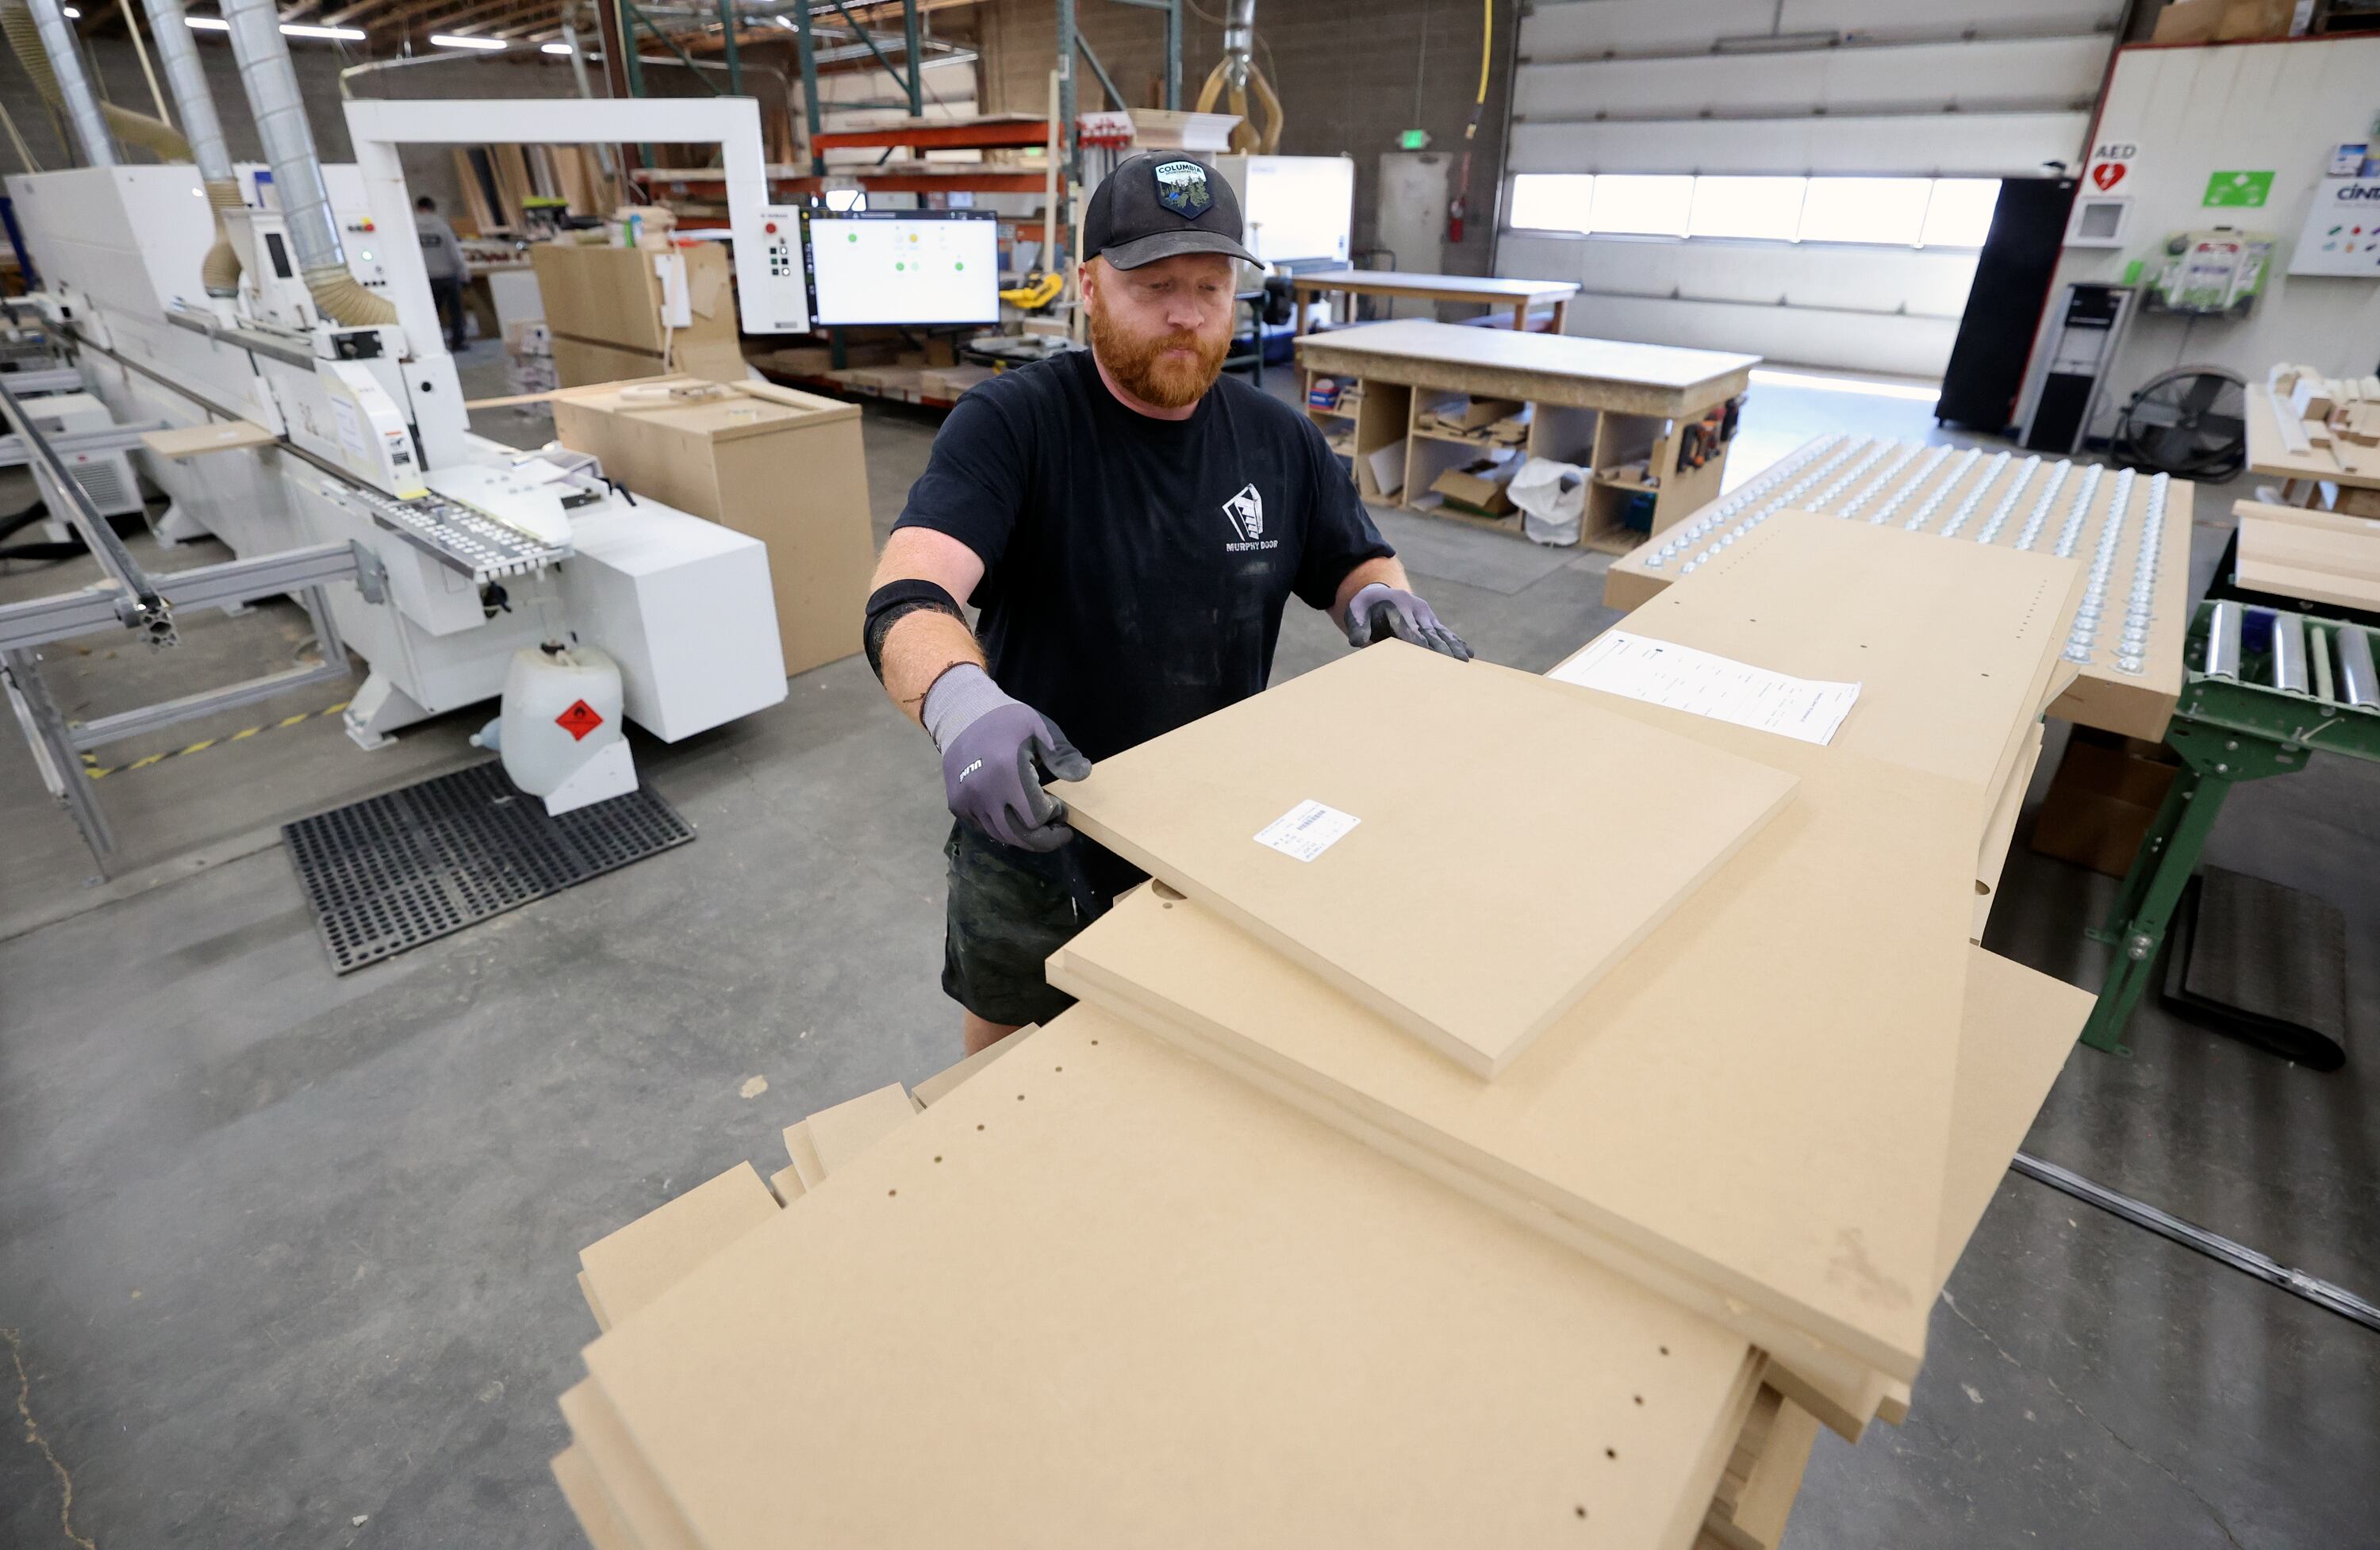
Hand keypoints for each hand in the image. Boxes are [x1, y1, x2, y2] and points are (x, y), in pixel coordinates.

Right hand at [925, 666, 1092, 852]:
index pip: (1036, 816)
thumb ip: (1061, 754)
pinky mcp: (956, 804)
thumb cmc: (1006, 721)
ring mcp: (968, 801)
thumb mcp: (1039, 727)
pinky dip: (1002, 828)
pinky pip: (983, 829)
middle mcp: (985, 792)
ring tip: (1039, 827)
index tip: (1061, 806)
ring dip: (1024, 836)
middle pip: (1019, 835)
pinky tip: (1013, 816)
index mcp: (1007, 772)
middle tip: (1059, 833)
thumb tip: (1084, 774)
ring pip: (1001, 835)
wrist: (961, 714)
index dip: (1053, 815)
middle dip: (1044, 839)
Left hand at [1343, 582, 1472, 660]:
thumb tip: (1359, 642)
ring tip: (1465, 661)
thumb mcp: (1355, 614)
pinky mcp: (1430, 618)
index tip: (1430, 658)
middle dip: (1442, 650)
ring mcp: (1425, 613)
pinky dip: (1456, 641)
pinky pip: (1445, 631)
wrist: (1377, 592)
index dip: (1420, 644)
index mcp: (1397, 608)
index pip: (1409, 630)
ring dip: (1454, 647)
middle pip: (1430, 634)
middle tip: (1454, 665)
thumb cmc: (1364, 609)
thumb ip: (1358, 628)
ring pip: (1441, 633)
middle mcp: (1415, 609)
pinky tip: (1469, 652)